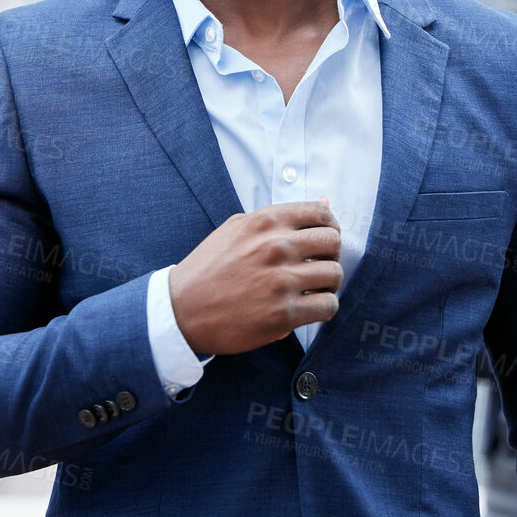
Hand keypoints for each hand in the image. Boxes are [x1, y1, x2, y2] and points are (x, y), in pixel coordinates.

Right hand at [169, 200, 341, 356]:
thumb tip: (325, 202)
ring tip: (311, 289)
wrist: (181, 310)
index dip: (329, 227)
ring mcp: (280, 281)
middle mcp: (275, 246)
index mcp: (264, 222)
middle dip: (330, 255)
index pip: (320, 213)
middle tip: (317, 267)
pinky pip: (328, 306)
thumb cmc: (208, 269)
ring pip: (334, 274)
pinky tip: (308, 308)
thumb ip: (280, 217)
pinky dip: (324, 308)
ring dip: (328, 284)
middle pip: (333, 242)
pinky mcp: (284, 314)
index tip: (322, 242)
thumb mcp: (237, 230)